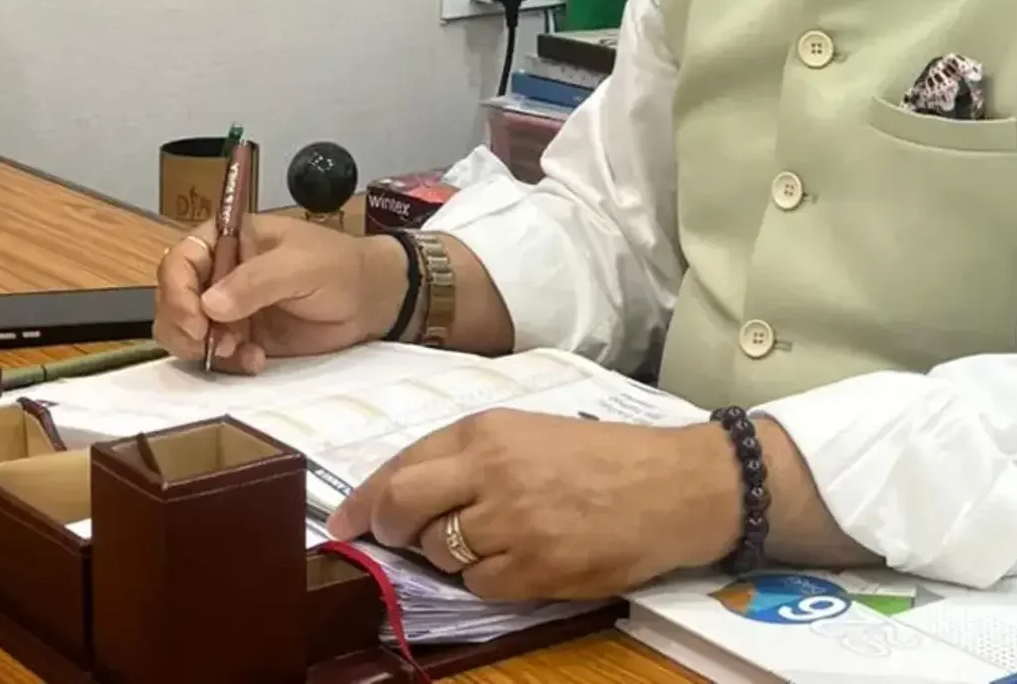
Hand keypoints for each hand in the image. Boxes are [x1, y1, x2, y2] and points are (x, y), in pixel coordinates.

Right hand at [154, 213, 409, 372]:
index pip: (180, 260)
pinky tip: (255, 362)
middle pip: (172, 299)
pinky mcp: (240, 337)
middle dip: (183, 326)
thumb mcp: (301, 265)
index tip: (195, 321)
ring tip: (238, 353)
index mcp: (229, 238)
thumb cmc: (339, 267)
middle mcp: (219, 271)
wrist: (370, 301)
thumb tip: (209, 305)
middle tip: (209, 345)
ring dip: (201, 349)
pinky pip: (212, 355)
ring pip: (184, 331)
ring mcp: (227, 307)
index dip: (177, 292)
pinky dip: (225, 363)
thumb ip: (256, 281)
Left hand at [327, 414, 740, 601]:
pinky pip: (480, 587)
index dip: (365, 499)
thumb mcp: (530, 434)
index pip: (403, 464)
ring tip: (489, 543)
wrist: (672, 484)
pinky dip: (489, 582)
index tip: (344, 524)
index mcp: (488, 429)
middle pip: (402, 506)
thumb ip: (471, 456)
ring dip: (447, 557)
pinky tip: (520, 562)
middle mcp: (492, 468)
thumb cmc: (601, 457)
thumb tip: (403, 493)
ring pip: (438, 552)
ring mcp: (512, 520)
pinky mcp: (535, 567)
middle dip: (387, 530)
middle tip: (391, 542)